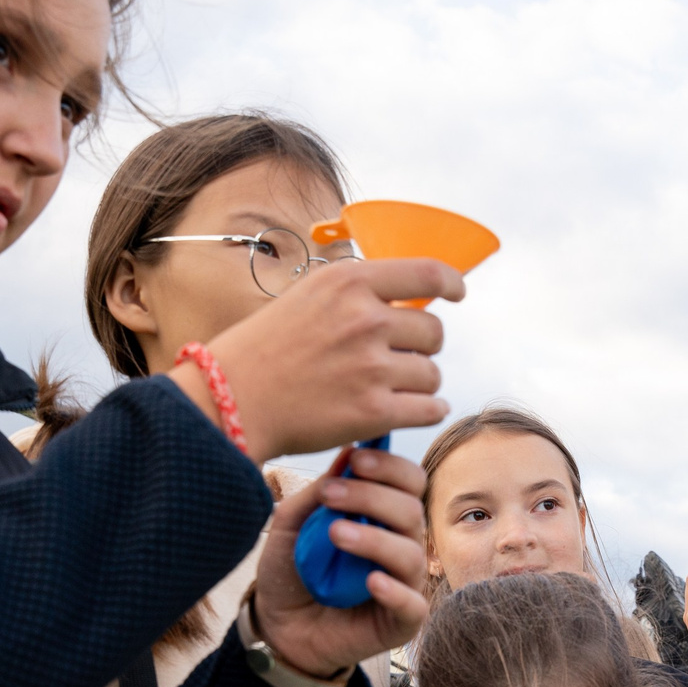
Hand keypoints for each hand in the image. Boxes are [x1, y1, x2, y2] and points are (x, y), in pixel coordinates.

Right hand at [181, 257, 463, 461]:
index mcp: (349, 283)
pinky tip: (407, 410)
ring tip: (386, 388)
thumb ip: (357, 292)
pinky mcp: (373, 411)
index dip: (450, 284)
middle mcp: (365, 319)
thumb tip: (411, 297)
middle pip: (434, 332)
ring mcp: (371, 367)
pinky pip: (430, 408)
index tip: (456, 294)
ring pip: (431, 374)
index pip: (428, 274)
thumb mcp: (308, 297)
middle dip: (421, 347)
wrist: (231, 399)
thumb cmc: (266, 350)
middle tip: (393, 359)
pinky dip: (424, 410)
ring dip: (418, 383)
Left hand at [247, 445, 429, 679]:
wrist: (277, 627)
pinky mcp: (401, 622)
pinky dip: (395, 591)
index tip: (357, 460)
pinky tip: (372, 582)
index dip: (391, 467)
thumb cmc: (291, 572)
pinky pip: (412, 604)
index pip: (409, 483)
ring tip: (335, 534)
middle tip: (331, 495)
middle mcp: (401, 546)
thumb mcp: (291, 525)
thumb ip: (317, 493)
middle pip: (412, 511)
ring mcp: (405, 584)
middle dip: (373, 497)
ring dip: (375, 539)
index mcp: (384, 518)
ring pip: (411, 553)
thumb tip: (348, 452)